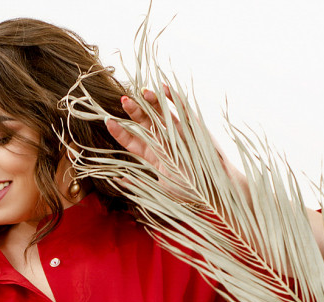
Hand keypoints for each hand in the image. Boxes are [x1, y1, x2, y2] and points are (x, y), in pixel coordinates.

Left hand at [105, 85, 195, 200]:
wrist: (215, 190)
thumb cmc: (189, 192)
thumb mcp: (160, 189)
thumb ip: (139, 182)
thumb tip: (118, 178)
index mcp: (153, 155)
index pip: (132, 140)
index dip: (120, 131)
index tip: (108, 121)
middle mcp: (163, 140)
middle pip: (144, 122)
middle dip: (134, 111)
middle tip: (124, 101)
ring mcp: (177, 131)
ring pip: (161, 112)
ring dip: (151, 101)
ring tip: (142, 92)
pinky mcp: (193, 126)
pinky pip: (181, 109)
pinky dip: (173, 98)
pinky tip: (163, 88)